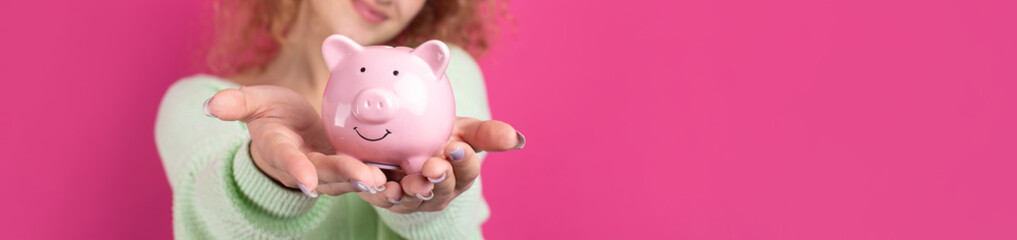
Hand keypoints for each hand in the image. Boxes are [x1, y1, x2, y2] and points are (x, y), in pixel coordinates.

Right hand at [204, 85, 386, 196]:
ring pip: (347, 180)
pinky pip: (364, 175)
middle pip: (325, 174)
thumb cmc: (271, 115)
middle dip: (344, 177)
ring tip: (386, 181)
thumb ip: (237, 104)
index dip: (297, 169)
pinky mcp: (346, 169)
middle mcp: (304, 167)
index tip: (306, 179)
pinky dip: (382, 177)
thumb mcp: (254, 103)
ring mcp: (326, 171)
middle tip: (365, 177)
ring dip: (366, 182)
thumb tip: (210, 105)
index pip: (288, 160)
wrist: (289, 132)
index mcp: (280, 150)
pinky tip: (402, 175)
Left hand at [356, 117, 525, 212]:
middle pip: (442, 189)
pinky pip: (382, 198)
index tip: (458, 146)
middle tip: (434, 167)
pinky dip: (378, 191)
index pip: (467, 170)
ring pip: (413, 198)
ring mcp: (414, 198)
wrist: (405, 144)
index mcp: (461, 174)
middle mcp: (440, 190)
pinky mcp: (388, 199)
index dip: (463, 160)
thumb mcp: (463, 131)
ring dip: (411, 190)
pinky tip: (376, 181)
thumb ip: (486, 134)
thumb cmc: (439, 138)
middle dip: (439, 179)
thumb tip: (516, 139)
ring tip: (408, 182)